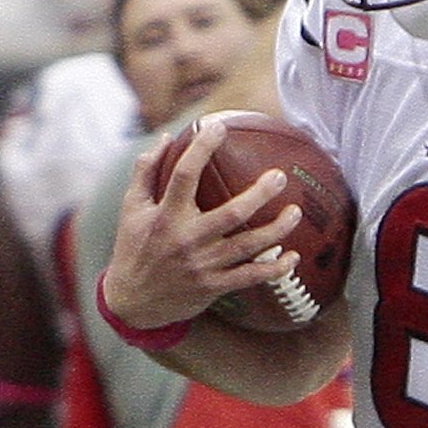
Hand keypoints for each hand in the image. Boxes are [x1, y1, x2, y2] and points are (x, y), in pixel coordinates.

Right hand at [97, 118, 302, 333]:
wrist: (132, 301)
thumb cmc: (133, 247)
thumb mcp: (131, 209)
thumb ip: (146, 172)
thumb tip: (166, 137)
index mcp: (165, 215)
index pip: (184, 174)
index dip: (202, 148)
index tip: (219, 126)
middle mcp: (187, 239)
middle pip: (231, 213)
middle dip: (259, 194)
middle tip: (279, 176)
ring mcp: (203, 265)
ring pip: (248, 246)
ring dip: (277, 230)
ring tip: (296, 212)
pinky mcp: (214, 286)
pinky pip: (251, 276)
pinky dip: (275, 269)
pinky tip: (293, 257)